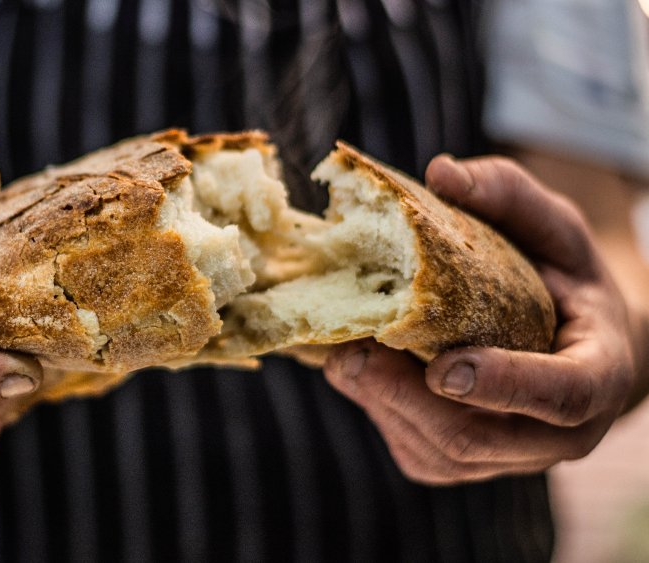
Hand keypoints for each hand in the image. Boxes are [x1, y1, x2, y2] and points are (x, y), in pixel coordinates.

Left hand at [324, 154, 641, 484]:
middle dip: (406, 397)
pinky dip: (377, 412)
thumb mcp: (552, 226)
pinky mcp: (464, 464)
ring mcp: (509, 457)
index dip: (506, 385)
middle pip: (478, 437)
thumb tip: (441, 172)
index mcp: (597, 374)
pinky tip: (356, 369)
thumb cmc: (560, 277)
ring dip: (380, 405)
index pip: (563, 396)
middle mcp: (556, 434)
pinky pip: (416, 453)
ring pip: (438, 454)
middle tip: (351, 353)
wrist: (566, 339)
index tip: (445, 366)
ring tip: (340, 353)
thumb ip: (509, 194)